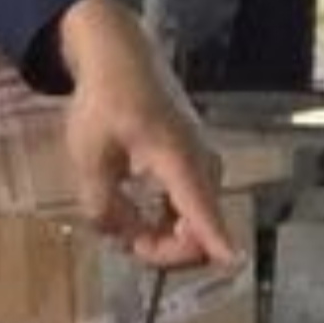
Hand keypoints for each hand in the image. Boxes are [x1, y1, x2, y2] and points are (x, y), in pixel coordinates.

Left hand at [52, 0, 237, 271]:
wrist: (121, 59)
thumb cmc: (104, 102)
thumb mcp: (90, 158)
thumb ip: (104, 205)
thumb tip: (122, 240)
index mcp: (177, 157)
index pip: (202, 206)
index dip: (216, 239)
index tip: (233, 262)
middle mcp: (201, 162)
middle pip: (200, 224)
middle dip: (167, 249)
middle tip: (126, 244)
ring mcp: (201, 162)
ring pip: (195, 218)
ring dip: (166, 237)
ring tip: (127, 232)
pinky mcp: (194, 163)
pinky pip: (191, 205)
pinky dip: (168, 221)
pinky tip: (140, 220)